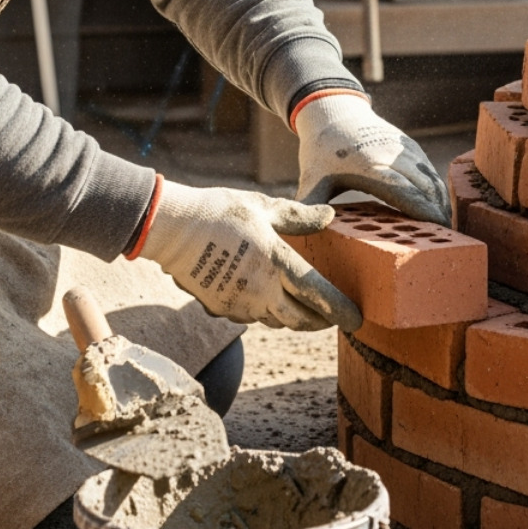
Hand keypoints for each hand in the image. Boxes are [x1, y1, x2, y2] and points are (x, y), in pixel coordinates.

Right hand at [138, 180, 362, 331]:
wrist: (171, 229)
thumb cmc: (218, 212)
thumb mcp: (262, 207)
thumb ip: (298, 216)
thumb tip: (328, 216)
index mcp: (277, 264)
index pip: (319, 296)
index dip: (341, 311)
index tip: (356, 320)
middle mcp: (262, 292)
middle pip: (301, 320)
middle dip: (321, 322)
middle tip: (333, 317)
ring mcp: (240, 305)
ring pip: (276, 322)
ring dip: (293, 318)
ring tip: (303, 308)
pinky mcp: (220, 309)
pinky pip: (251, 317)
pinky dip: (264, 312)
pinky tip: (264, 297)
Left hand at [293, 92, 450, 226]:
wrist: (333, 112)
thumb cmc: (321, 152)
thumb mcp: (311, 179)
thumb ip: (308, 207)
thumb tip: (305, 232)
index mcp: (367, 165)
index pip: (403, 190)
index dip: (422, 211)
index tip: (436, 230)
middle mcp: (390, 154)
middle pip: (424, 186)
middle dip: (438, 213)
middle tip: (448, 241)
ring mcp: (402, 148)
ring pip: (431, 177)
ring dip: (442, 202)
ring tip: (448, 230)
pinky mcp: (410, 146)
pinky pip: (430, 169)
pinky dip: (438, 189)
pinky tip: (441, 208)